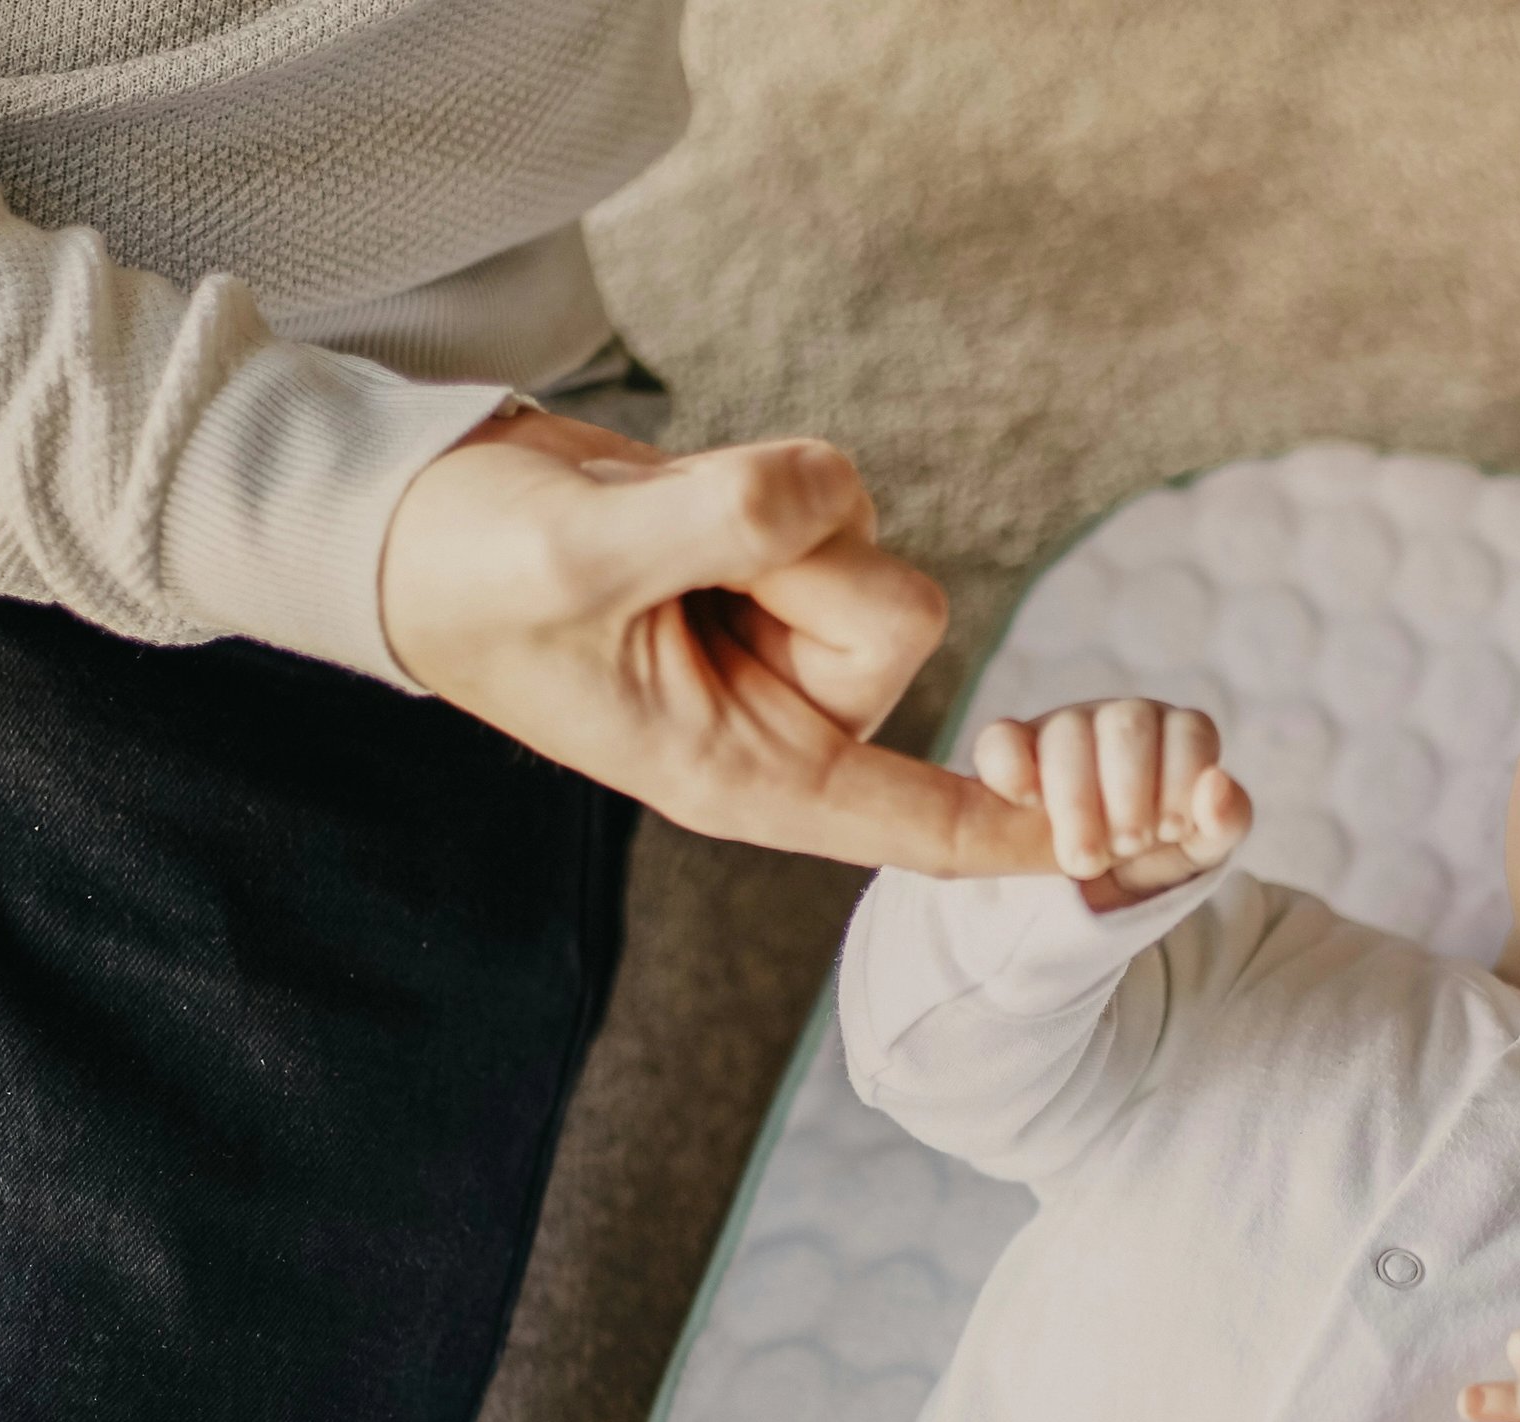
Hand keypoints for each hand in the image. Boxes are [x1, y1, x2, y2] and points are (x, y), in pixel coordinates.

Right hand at [381, 404, 1055, 874]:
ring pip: (872, 547)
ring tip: (660, 531)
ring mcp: (786, 635)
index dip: (1017, 835)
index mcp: (746, 772)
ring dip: (775, 510)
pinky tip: (671, 504)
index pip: (916, 820)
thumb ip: (717, 529)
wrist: (412, 516)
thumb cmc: (471, 574)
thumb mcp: (580, 559)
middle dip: (802, 562)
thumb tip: (826, 496)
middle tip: (678, 553)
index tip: (1107, 846)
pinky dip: (763, 476)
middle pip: (905, 622)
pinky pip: (834, 495)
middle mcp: (786, 715)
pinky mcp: (780, 558)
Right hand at [967, 698, 1254, 910]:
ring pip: (1067, 731)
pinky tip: (1026, 802)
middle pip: (1128, 724)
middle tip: (1127, 845)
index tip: (1170, 830)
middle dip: (1130, 792)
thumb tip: (1218, 782)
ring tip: (1086, 857)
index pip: (1189, 730)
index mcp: (1174, 734)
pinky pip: (1001, 739)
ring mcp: (1063, 729)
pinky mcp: (1010, 751)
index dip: (1182, 780)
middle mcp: (1121, 721)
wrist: (1088, 889)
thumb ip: (1225, 821)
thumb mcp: (1199, 850)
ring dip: (1077, 797)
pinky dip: (1011, 765)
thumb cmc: (1155, 856)